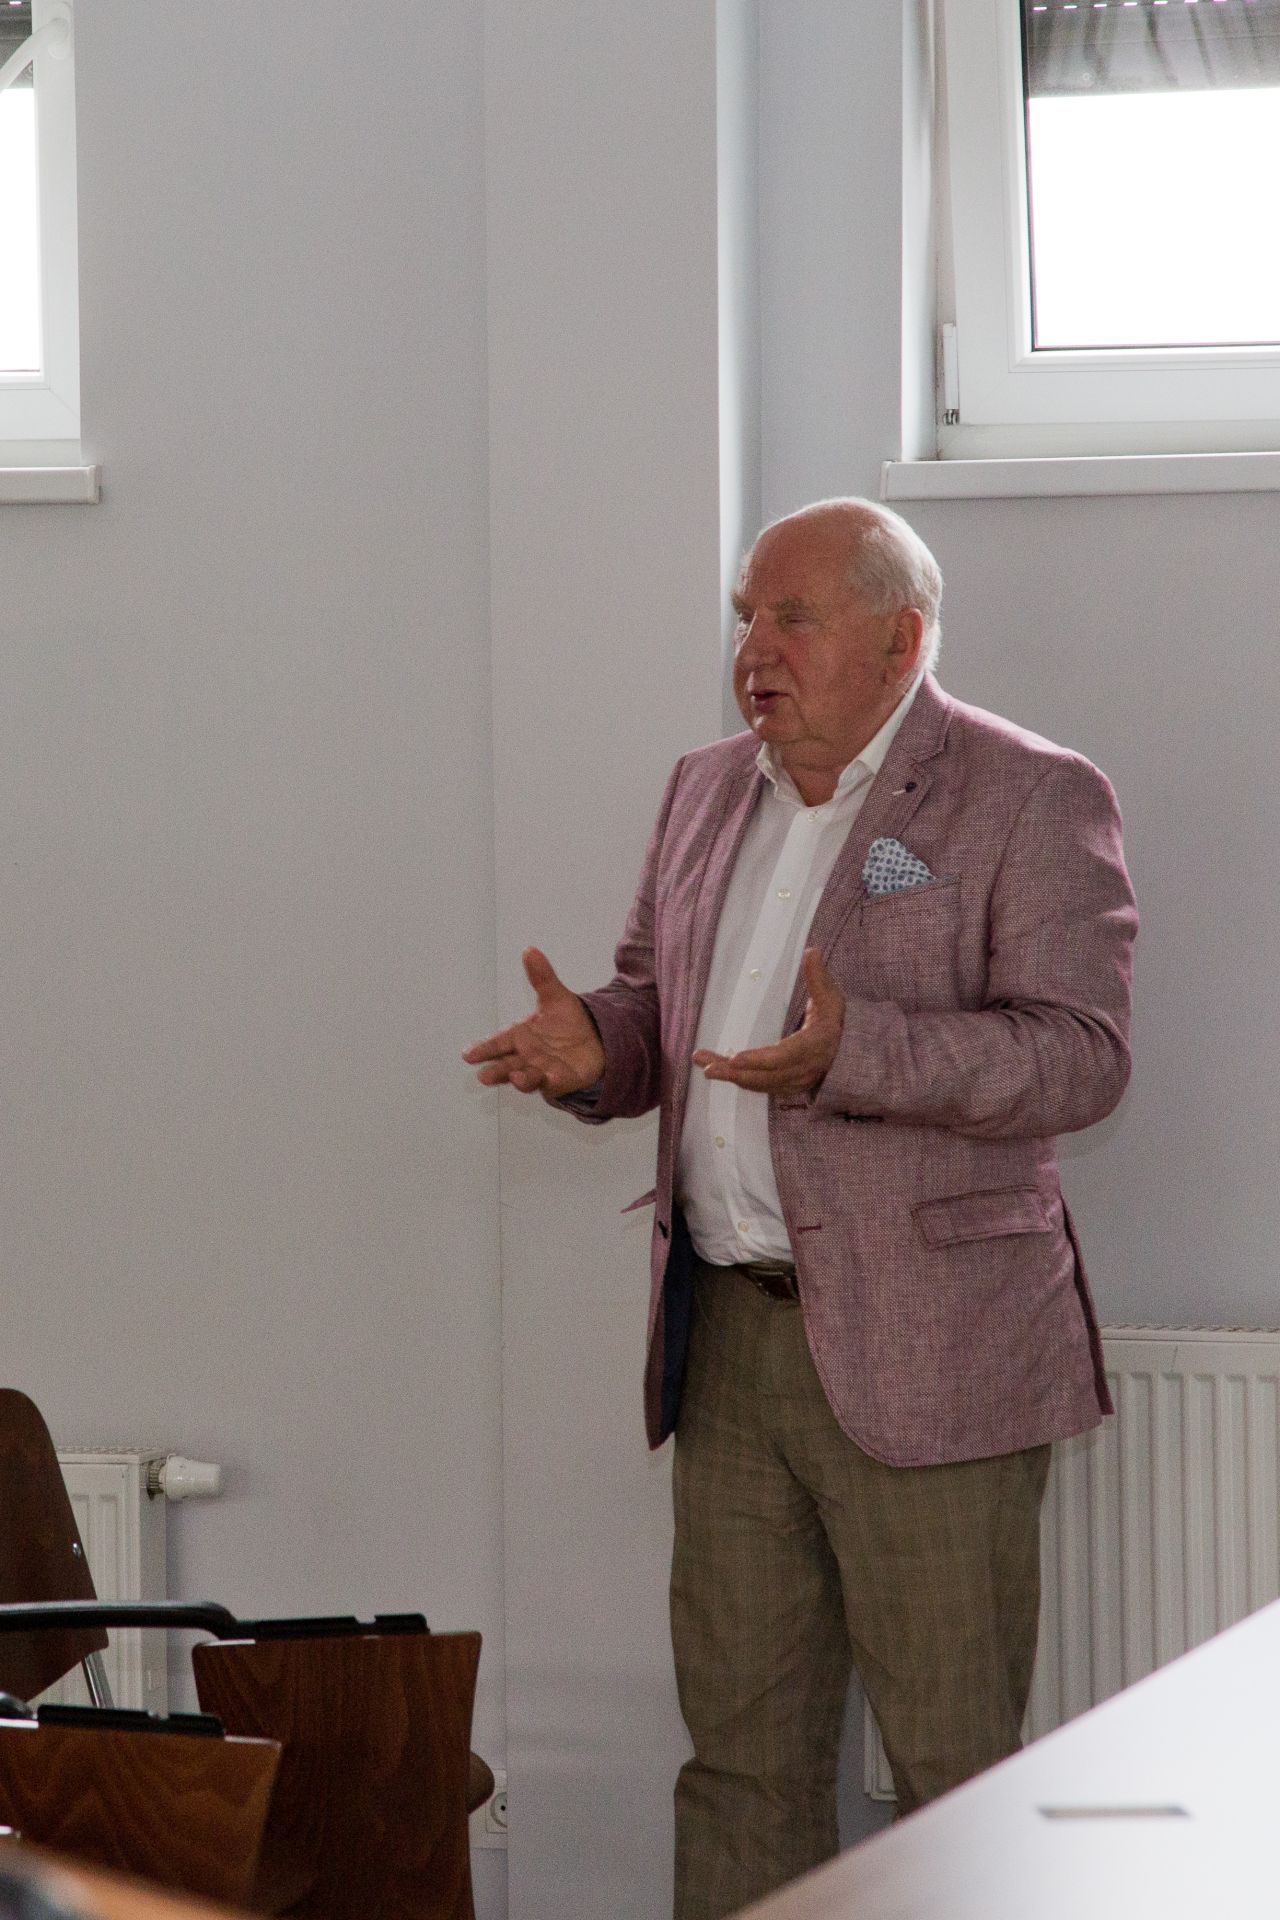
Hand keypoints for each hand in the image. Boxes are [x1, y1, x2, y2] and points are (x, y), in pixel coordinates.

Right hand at [462, 948, 605, 1098]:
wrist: (596, 1038)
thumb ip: (542, 977)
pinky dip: (551, 1082)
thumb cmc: (567, 1022)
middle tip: (484, 1076)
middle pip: (508, 1065)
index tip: (468, 1055)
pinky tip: (549, 1078)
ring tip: (515, 1077)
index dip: (484, 1049)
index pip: (498, 1043)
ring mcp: (543, 1070)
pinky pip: (556, 1083)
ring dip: (522, 1079)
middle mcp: (528, 1056)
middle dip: (497, 1070)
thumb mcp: (555, 996)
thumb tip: (530, 951)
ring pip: (529, 1078)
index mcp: (521, 1036)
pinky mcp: (563, 1080)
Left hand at [692, 948, 844, 1094]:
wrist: (846, 1050)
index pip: (785, 1056)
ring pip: (760, 1083)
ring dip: (731, 1077)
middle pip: (767, 1076)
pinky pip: (759, 1085)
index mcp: (816, 1046)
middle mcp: (805, 1069)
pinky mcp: (785, 1085)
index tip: (735, 1058)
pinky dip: (738, 1078)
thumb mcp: (831, 998)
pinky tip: (718, 1069)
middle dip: (736, 1073)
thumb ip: (818, 977)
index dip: (760, 1060)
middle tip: (708, 1068)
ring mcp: (795, 1081)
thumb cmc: (834, 1020)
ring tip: (705, 1066)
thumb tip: (811, 951)